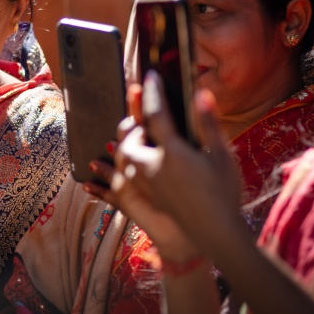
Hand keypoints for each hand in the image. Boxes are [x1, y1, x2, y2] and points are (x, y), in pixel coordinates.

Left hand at [113, 74, 243, 253]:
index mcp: (172, 152)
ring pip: (123, 161)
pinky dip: (105, 181)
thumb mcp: (222, 156)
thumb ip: (208, 123)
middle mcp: (152, 167)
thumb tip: (201, 93)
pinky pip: (117, 187)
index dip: (152, 94)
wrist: (216, 235)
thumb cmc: (224, 193)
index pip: (156, 115)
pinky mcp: (146, 201)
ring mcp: (146, 186)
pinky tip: (89, 180)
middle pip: (130, 139)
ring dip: (122, 148)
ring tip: (123, 141)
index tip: (149, 78)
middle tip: (141, 118)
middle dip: (132, 126)